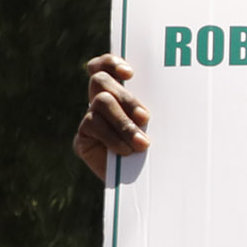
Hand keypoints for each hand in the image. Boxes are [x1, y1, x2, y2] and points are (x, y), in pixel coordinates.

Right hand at [75, 53, 150, 179]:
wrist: (144, 184)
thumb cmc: (157, 149)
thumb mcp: (157, 125)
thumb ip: (150, 109)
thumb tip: (164, 90)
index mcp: (118, 92)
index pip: (104, 66)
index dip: (111, 62)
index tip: (130, 74)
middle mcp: (99, 102)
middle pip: (101, 81)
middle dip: (126, 98)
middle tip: (145, 117)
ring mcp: (89, 119)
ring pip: (100, 102)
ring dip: (122, 122)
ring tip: (141, 142)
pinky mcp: (82, 139)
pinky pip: (92, 125)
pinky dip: (112, 137)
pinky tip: (125, 151)